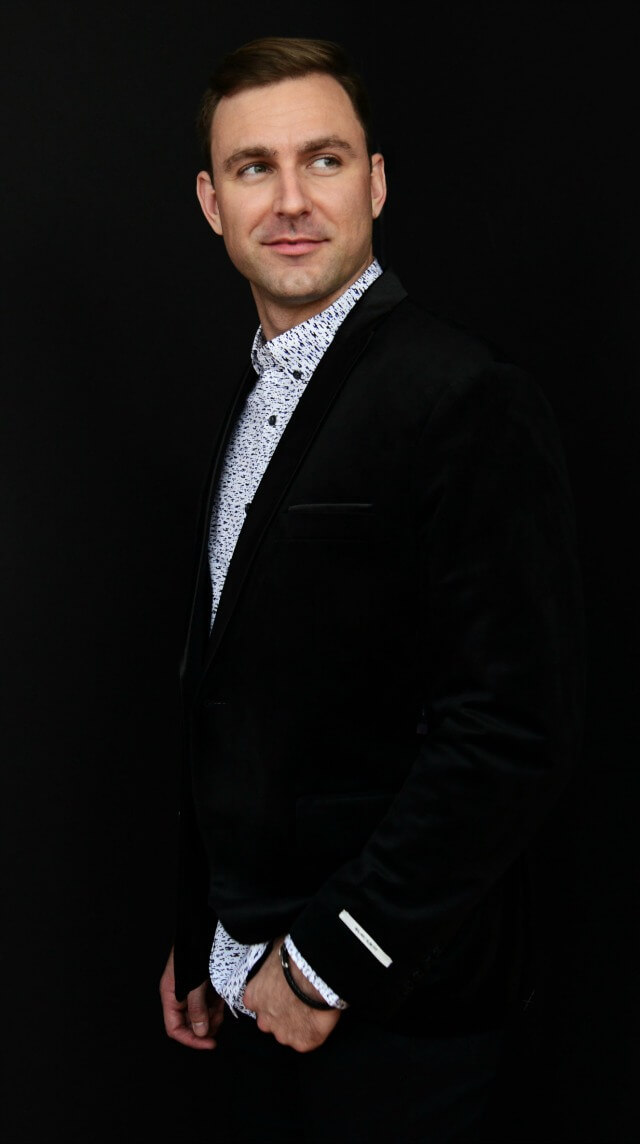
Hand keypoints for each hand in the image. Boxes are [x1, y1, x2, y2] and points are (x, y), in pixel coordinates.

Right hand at [159, 946, 223, 1049]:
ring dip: (212, 1017)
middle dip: (205, 1027)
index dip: (191, 1040)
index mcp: (171, 996)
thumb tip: (200, 1032)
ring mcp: (192, 990)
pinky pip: (209, 1003)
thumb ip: (196, 1008)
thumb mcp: (194, 983)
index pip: (175, 1028)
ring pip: (201, 1014)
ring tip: (221, 1011)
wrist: (202, 927)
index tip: (209, 1044)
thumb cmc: (194, 952)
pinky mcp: (204, 984)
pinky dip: (216, 1006)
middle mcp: (180, 995)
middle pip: (189, 1023)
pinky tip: (222, 1003)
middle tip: (219, 1024)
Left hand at [242, 938, 340, 1052]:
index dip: (271, 998)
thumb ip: (269, 965)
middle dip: (282, 1014)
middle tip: (299, 1000)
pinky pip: (306, 1040)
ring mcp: (282, 1035)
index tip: (283, 991)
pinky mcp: (301, 1043)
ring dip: (298, 1024)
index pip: (257, 1003)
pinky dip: (313, 1032)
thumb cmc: (293, 958)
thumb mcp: (274, 954)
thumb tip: (275, 955)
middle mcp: (263, 1020)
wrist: (314, 973)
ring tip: (312, 1008)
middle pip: (271, 1021)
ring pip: (288, 1033)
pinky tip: (320, 1018)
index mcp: (253, 998)